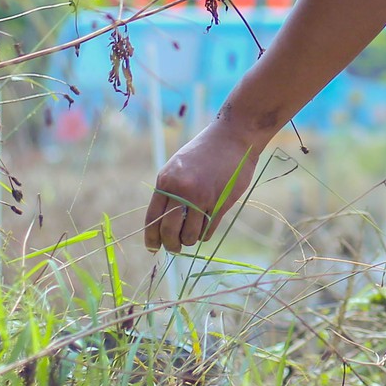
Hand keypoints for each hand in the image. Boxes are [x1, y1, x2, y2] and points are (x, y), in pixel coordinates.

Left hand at [145, 114, 268, 251]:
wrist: (233, 137)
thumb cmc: (205, 151)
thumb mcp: (178, 165)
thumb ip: (169, 189)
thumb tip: (162, 220)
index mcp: (166, 181)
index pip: (152, 217)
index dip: (151, 237)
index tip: (153, 248)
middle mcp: (181, 190)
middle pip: (169, 231)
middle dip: (171, 245)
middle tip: (174, 248)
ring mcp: (202, 197)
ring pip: (190, 234)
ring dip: (190, 240)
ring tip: (191, 236)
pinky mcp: (220, 202)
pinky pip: (208, 230)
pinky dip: (204, 234)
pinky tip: (204, 229)